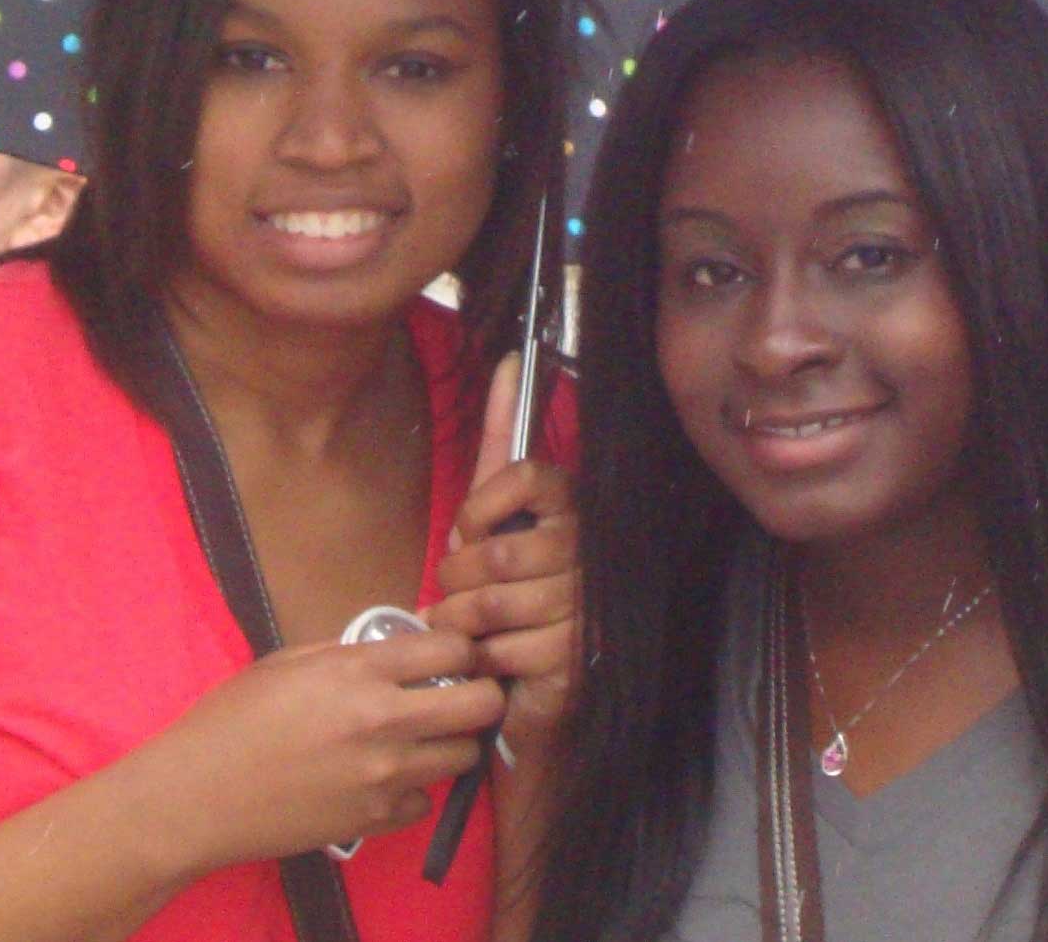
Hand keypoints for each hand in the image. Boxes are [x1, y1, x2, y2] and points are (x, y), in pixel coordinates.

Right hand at [118, 628, 505, 877]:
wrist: (195, 797)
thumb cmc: (230, 720)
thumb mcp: (289, 662)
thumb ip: (356, 650)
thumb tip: (413, 635)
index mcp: (360, 671)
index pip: (455, 648)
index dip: (462, 647)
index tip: (454, 655)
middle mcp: (383, 721)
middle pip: (482, 704)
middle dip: (482, 693)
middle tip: (462, 694)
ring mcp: (383, 776)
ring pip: (464, 756)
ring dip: (451, 742)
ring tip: (423, 736)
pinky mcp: (374, 820)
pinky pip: (425, 802)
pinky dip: (414, 790)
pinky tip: (385, 778)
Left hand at [432, 353, 580, 751]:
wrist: (516, 690)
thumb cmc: (500, 595)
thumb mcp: (490, 514)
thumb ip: (499, 436)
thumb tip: (510, 359)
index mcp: (572, 512)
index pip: (529, 477)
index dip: (483, 506)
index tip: (468, 529)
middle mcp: (590, 555)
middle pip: (500, 551)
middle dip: (457, 580)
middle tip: (457, 595)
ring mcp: (587, 608)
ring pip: (494, 602)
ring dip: (460, 622)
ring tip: (466, 628)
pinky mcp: (576, 658)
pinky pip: (502, 648)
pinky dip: (480, 658)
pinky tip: (491, 660)